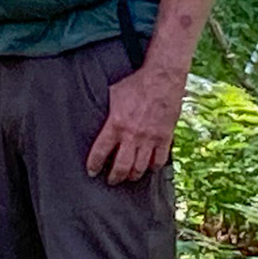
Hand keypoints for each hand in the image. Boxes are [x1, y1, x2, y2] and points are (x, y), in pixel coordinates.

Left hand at [86, 63, 186, 183]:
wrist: (162, 78)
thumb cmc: (136, 83)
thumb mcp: (112, 94)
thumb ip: (106, 110)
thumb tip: (96, 115)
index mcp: (116, 124)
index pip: (101, 152)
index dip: (95, 165)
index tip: (92, 171)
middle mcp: (132, 135)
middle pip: (121, 167)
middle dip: (114, 177)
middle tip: (111, 180)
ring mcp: (150, 138)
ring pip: (140, 168)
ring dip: (133, 175)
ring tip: (128, 176)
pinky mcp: (165, 137)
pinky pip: (159, 161)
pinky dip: (153, 168)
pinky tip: (149, 168)